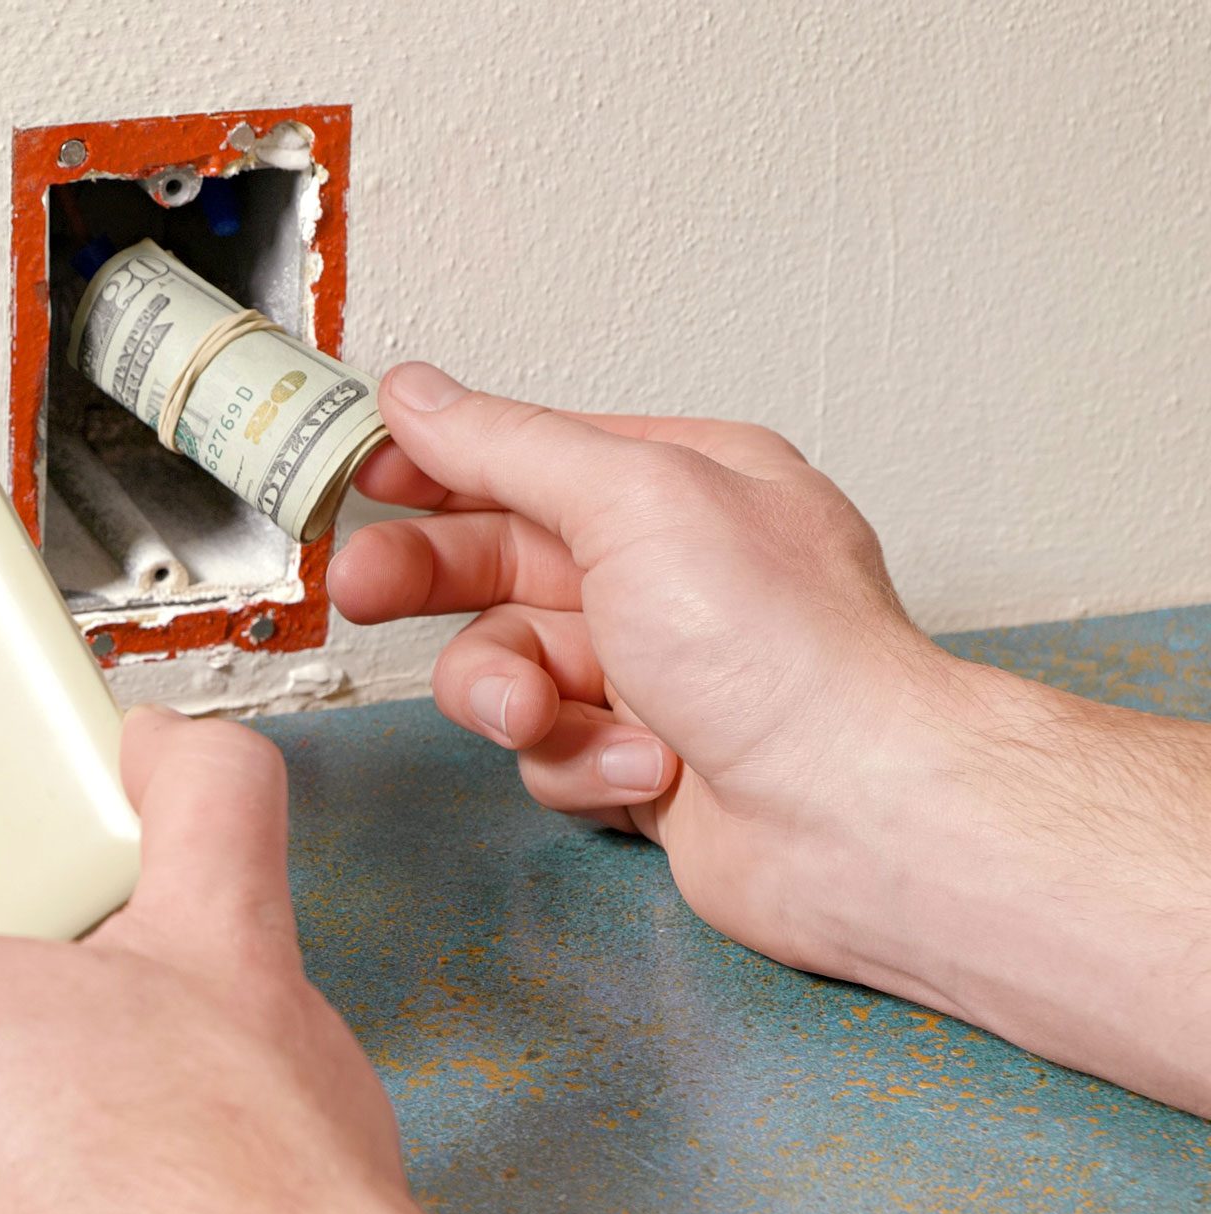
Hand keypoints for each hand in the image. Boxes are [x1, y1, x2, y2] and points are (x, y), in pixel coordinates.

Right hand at [329, 363, 1210, 1113]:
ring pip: (509, 668)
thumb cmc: (784, 653)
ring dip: (510, 694)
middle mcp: (669, 573)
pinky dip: (578, 762)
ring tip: (542, 711)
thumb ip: (510, 447)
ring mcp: (655, 671)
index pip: (528, 455)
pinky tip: (642, 766)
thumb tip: (419, 392)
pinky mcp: (642, 761)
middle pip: (501, 562)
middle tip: (364, 591)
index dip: (438, 464)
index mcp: (681, 487)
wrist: (856, 818)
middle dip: (432, 580)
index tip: (362, 477)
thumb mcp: (633, 502)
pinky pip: (549, 752)